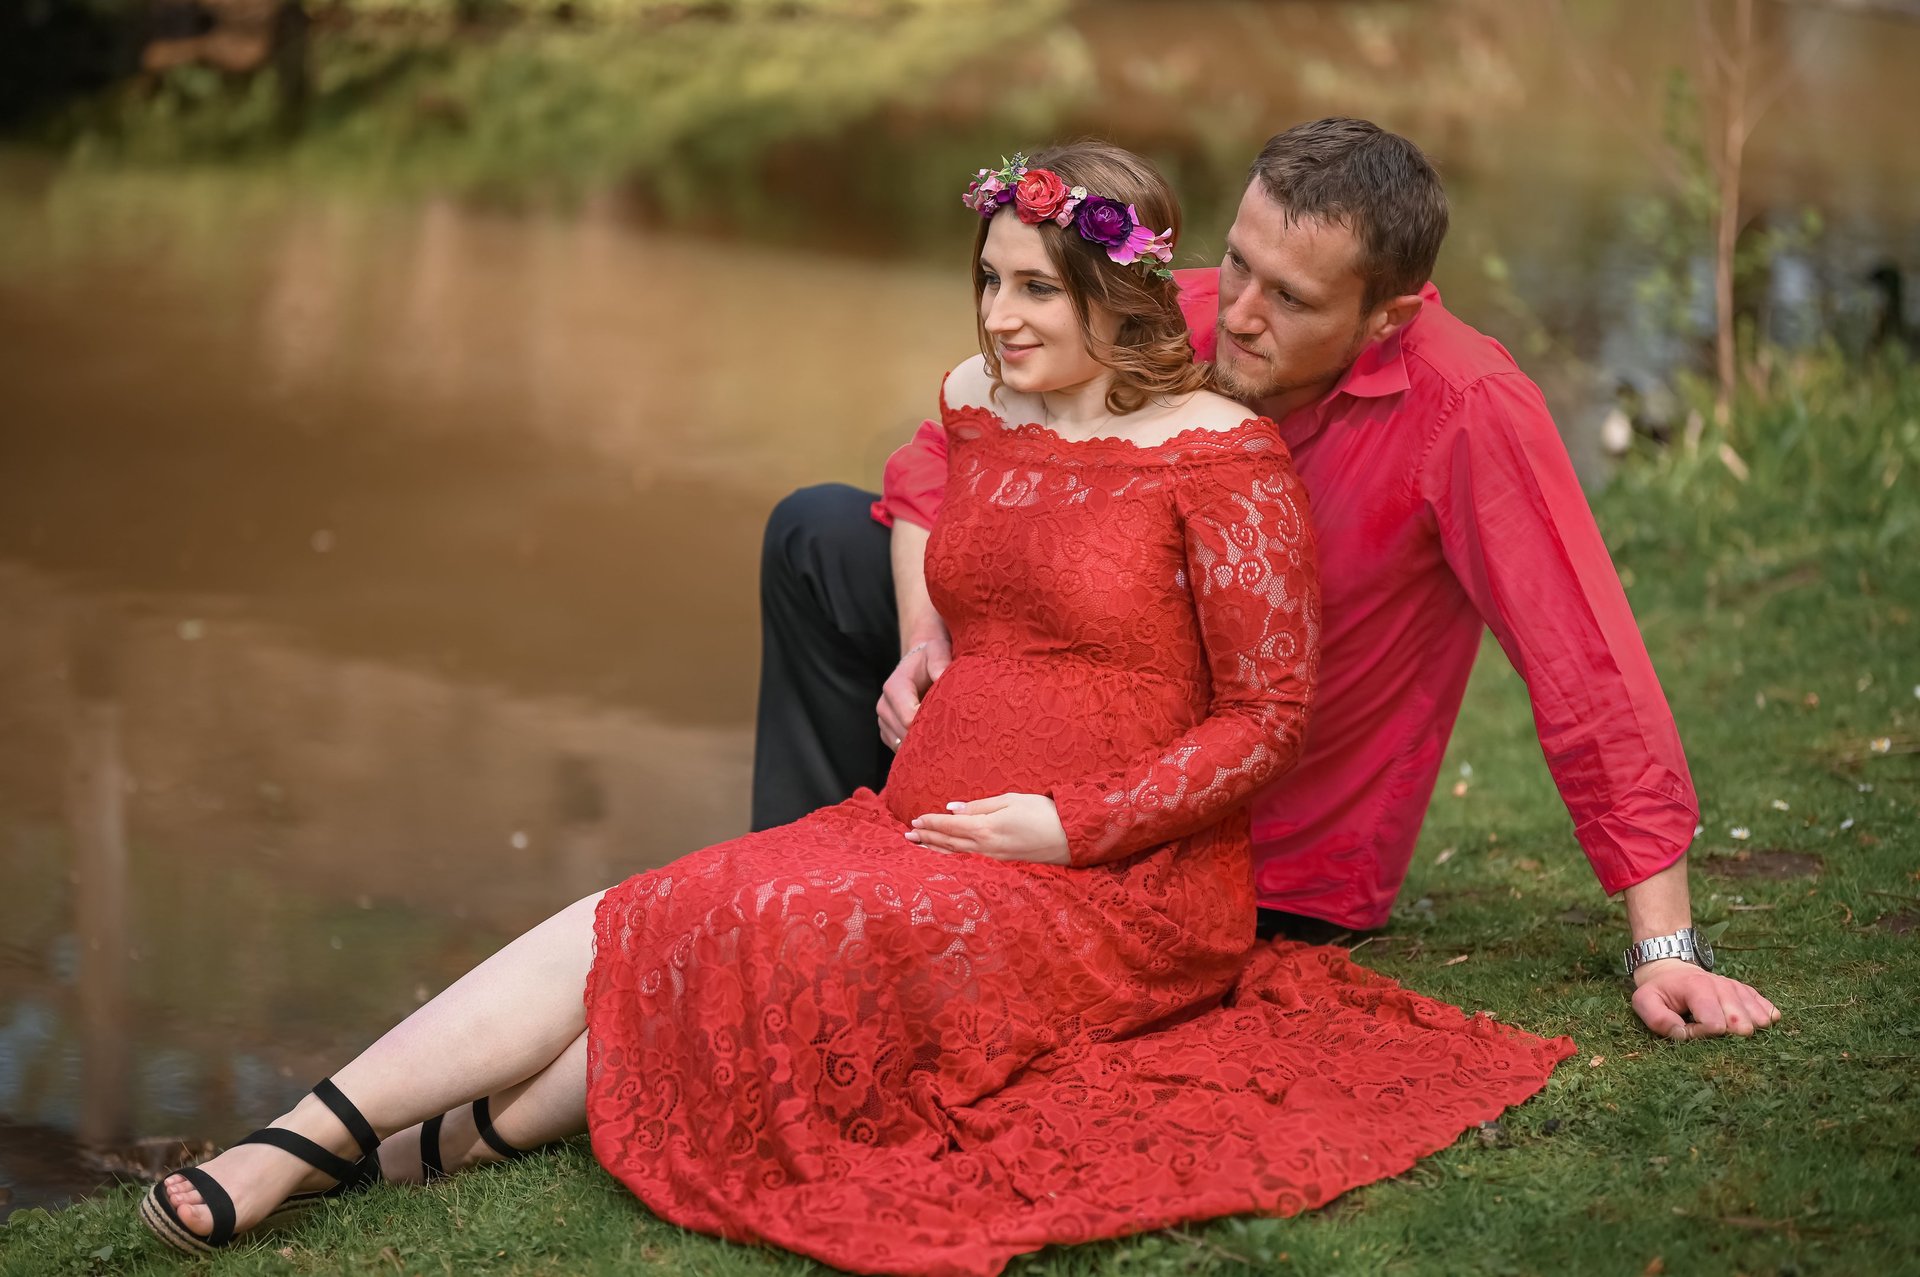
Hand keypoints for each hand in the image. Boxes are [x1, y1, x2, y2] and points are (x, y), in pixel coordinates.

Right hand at [877, 634, 950, 750]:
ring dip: (921, 746)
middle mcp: (884, 706)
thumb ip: (939, 660)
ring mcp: (884, 721)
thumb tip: (942, 676)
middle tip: (951, 738)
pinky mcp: (887, 732)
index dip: (930, 725)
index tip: (951, 725)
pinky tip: (932, 742)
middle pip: (904, 735)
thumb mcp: (936, 649)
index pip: (908, 718)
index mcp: (894, 687)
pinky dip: (915, 749)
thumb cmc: (929, 656)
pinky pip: (900, 750)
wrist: (917, 662)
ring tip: (942, 740)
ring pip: (901, 746)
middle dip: (928, 738)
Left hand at [904, 793, 1070, 864]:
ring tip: (920, 845)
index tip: (915, 820)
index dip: (931, 823)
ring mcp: (995, 857)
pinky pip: (970, 857)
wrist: (1073, 836)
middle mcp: (986, 847)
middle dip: (928, 838)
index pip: (950, 825)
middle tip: (908, 834)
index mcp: (986, 829)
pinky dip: (953, 853)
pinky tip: (947, 851)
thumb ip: (980, 806)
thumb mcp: (1011, 800)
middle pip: (949, 843)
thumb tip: (953, 809)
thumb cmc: (1044, 813)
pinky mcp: (1003, 860)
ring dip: (937, 848)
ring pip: (958, 853)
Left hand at [1630, 959, 1780, 1040]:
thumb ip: (1658, 1019)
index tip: (1689, 1029)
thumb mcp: (1645, 1002)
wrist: (1672, 969)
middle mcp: (1723, 986)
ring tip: (1729, 1029)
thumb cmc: (1660, 991)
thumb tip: (1683, 1035)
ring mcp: (1737, 989)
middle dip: (1725, 1036)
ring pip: (1758, 1019)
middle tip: (1708, 1029)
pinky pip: (1768, 1009)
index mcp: (1698, 987)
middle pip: (1741, 1024)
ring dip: (1746, 1031)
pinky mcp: (1748, 993)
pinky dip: (1764, 1020)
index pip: (1714, 1024)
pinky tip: (1758, 1024)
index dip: (1702, 1034)